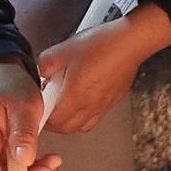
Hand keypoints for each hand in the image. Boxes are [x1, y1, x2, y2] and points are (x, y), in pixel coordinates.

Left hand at [34, 5, 165, 139]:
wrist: (130, 42)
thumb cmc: (101, 45)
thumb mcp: (63, 50)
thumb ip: (45, 64)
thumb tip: (41, 72)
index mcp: (75, 96)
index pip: (54, 120)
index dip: (43, 116)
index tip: (40, 106)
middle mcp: (90, 106)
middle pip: (68, 128)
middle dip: (54, 122)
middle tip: (49, 107)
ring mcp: (103, 105)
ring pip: (82, 125)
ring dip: (70, 121)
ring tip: (64, 105)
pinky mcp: (113, 100)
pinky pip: (96, 117)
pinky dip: (85, 115)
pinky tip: (83, 99)